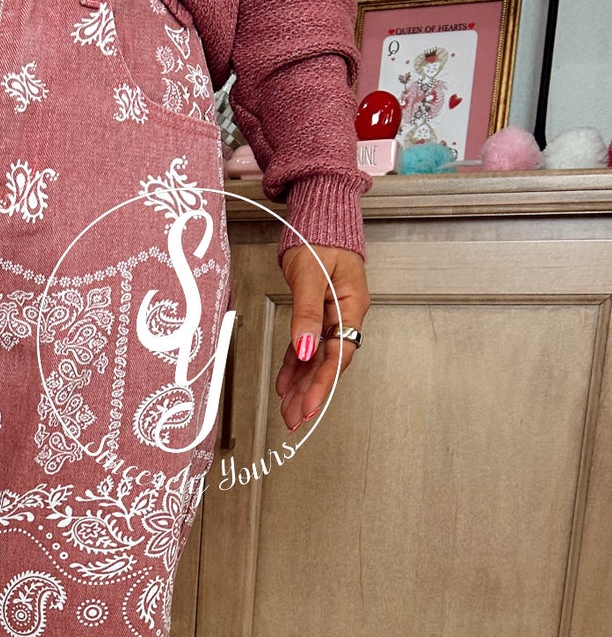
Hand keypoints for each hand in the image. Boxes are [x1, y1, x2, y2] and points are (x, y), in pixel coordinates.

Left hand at [274, 244, 370, 432]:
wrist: (318, 216)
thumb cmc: (321, 237)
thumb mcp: (311, 275)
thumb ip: (307, 313)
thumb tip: (306, 347)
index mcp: (351, 306)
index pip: (339, 354)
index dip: (323, 384)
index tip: (309, 407)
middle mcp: (343, 315)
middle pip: (327, 362)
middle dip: (310, 393)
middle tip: (294, 419)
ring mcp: (329, 316)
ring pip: (315, 358)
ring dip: (301, 385)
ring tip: (287, 410)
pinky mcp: (315, 315)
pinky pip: (305, 346)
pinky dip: (294, 366)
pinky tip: (284, 384)